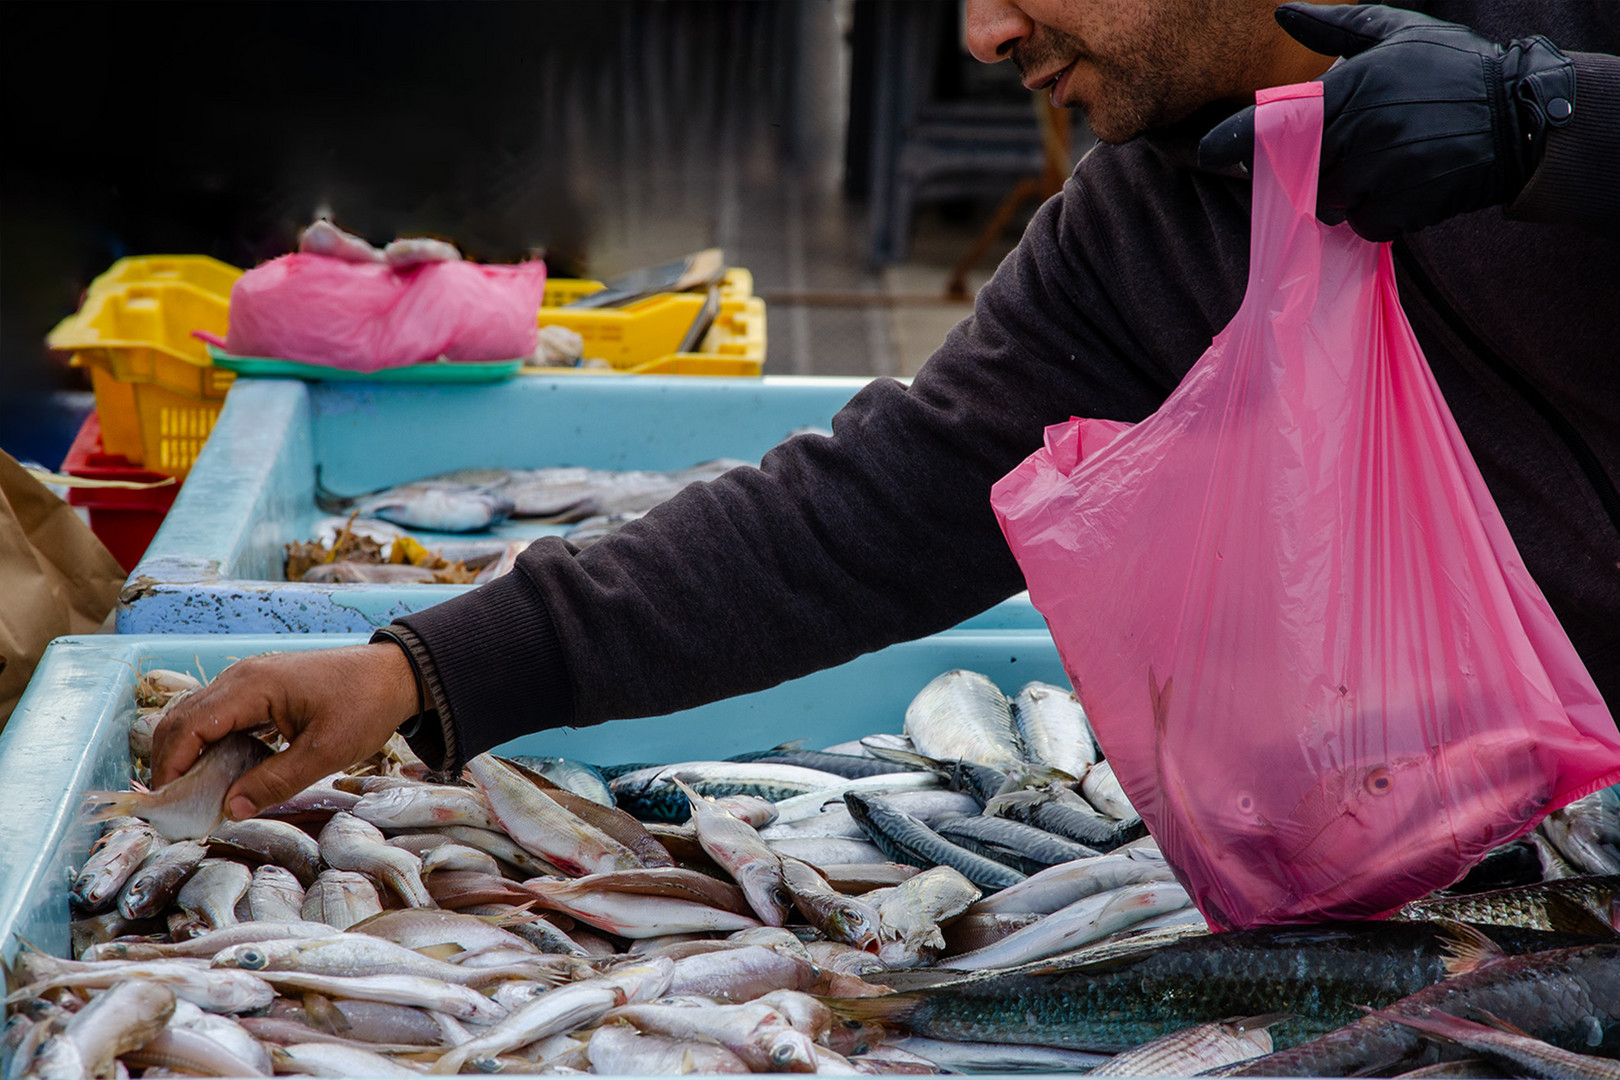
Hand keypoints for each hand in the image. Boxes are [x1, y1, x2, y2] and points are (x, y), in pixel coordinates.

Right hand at [151, 643, 420, 820]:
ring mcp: (247, 680)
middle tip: (173, 808)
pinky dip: (207, 744)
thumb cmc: (366, 706)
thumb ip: (276, 782)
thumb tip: (231, 811)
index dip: (171, 768)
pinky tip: (218, 775)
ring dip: (186, 754)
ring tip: (191, 797)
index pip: (188, 727)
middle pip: (180, 720)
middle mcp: (240, 678)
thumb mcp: (326, 752)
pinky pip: (217, 716)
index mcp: (252, 687)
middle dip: (169, 763)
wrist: (394, 675)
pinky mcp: (258, 688)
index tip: (167, 806)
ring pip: (195, 717)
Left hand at [1199, 3, 1575, 239]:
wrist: (1522, 114)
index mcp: (1354, 84)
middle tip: (1354, 154)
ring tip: (1385, 167)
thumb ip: (1334, 27)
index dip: (1237, 140)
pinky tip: (1405, 188)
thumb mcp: (1396, 34)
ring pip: (1331, 202)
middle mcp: (1362, 128)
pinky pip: (1366, 225)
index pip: (1278, 121)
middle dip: (1316, 170)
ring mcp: (1382, 170)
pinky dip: (1378, 216)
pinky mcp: (1404, 206)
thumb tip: (1282, 11)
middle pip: (1302, 171)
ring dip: (1348, 194)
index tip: (1207, 153)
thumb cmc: (1452, 69)